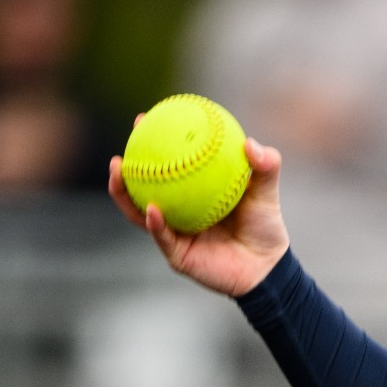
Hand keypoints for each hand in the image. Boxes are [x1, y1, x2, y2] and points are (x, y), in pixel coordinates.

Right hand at [107, 134, 289, 297]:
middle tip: (122, 145)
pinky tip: (152, 210)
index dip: (151, 141)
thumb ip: (265, 166)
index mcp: (192, 191)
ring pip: (139, 212)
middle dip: (127, 166)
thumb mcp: (265, 191)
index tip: (144, 119)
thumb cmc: (265, 226)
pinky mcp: (178, 256)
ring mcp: (174, 233)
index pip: (166, 162)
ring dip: (124, 193)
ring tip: (118, 171)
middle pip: (142, 186)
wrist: (268, 267)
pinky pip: (162, 237)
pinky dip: (155, 224)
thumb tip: (250, 144)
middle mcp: (177, 210)